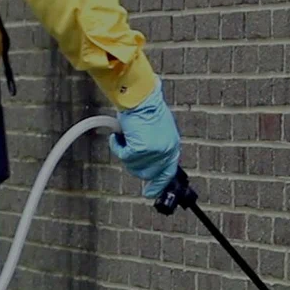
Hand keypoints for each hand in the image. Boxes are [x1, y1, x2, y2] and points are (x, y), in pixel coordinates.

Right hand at [108, 81, 181, 197]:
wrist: (139, 96)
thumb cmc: (145, 107)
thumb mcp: (158, 130)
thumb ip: (156, 147)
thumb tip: (147, 161)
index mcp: (172, 146)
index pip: (167, 173)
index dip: (158, 185)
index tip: (150, 193)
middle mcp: (167, 151)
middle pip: (147, 173)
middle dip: (135, 164)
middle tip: (128, 150)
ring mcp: (155, 152)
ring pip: (134, 166)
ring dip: (126, 153)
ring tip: (126, 136)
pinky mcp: (141, 150)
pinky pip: (124, 157)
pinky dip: (118, 146)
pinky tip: (119, 136)